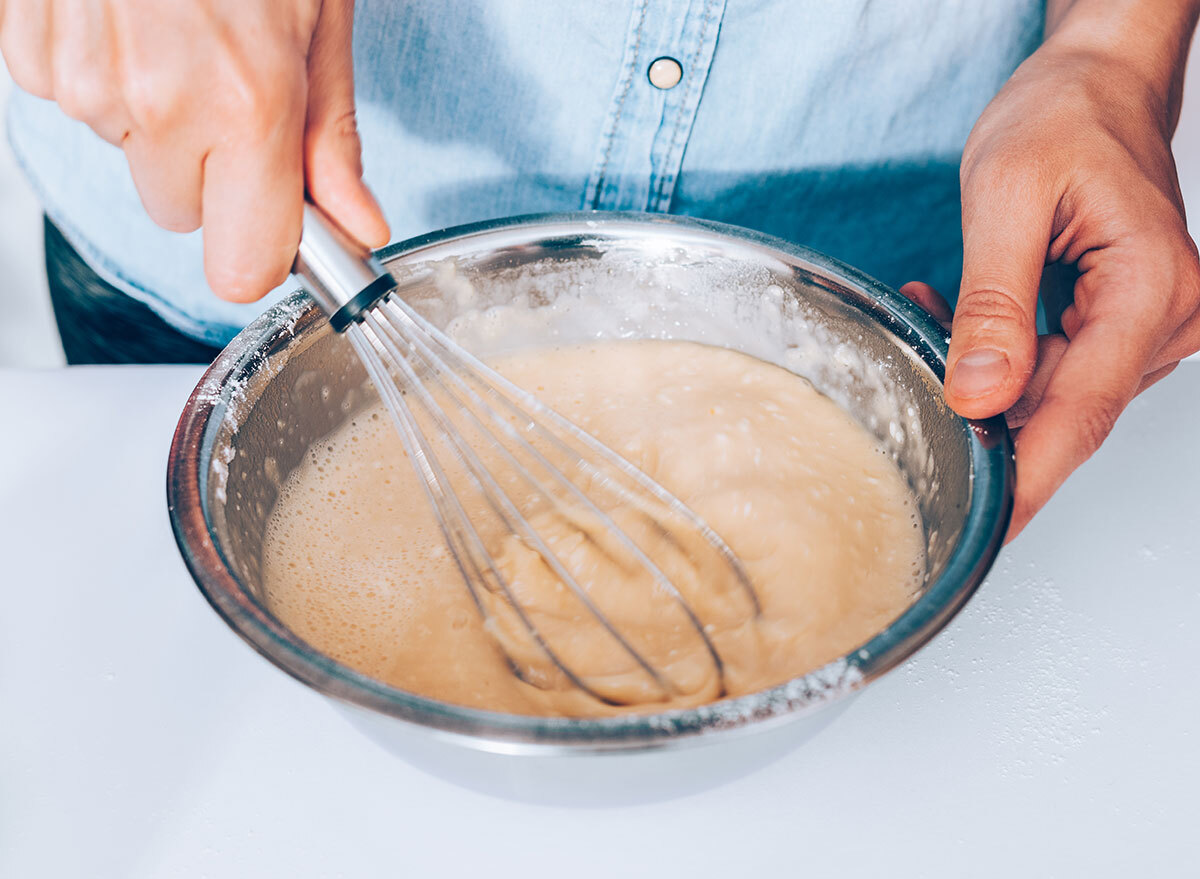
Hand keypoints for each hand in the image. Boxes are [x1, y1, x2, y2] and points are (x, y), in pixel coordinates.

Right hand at [0, 0, 388, 300]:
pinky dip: (108, 80)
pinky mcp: (32, 57)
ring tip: (178, 34)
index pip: (241, 269)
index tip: (278, 222)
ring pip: (131, 159)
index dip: (262, 251)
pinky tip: (131, 22)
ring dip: (157, 119)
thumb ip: (331, 138)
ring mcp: (85, 81)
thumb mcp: (319, 24)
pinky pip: (81, 111)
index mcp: (247, 107)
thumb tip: (358, 226)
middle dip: (210, 172)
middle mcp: (159, 104)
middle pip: (183, 216)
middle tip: (228, 89)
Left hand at [904, 34, 1199, 538]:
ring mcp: (1150, 326)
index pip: (1082, 412)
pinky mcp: (1126, 325)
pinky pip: (1058, 368)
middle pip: (1067, 412)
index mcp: (1150, 288)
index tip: (986, 528)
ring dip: (984, 378)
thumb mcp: (1007, 199)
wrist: (1096, 85)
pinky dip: (1002, 359)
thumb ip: (995, 304)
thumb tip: (980, 397)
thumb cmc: (1063, 118)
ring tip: (932, 317)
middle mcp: (1167, 319)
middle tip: (915, 382)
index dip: (1030, 478)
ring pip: (1055, 395)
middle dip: (984, 415)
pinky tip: (959, 323)